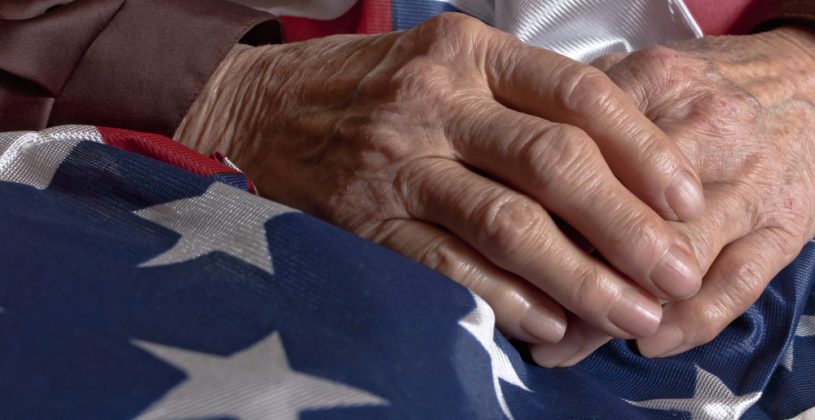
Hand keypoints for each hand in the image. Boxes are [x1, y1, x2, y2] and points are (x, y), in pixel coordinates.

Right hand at [175, 14, 704, 343]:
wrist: (266, 104)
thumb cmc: (371, 83)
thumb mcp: (450, 60)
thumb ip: (522, 97)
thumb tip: (614, 158)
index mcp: (470, 53)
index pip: (578, 93)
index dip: (643, 150)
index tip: (686, 199)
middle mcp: (439, 102)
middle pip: (553, 163)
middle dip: (625, 226)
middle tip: (674, 275)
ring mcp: (400, 162)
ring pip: (506, 224)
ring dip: (578, 276)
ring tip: (629, 314)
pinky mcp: (369, 218)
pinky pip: (448, 265)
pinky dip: (505, 298)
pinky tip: (549, 324)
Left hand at [532, 26, 814, 365]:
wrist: (809, 80)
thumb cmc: (707, 84)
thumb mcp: (641, 73)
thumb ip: (582, 110)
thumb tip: (518, 162)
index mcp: (656, 86)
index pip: (580, 160)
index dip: (533, 215)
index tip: (495, 255)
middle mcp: (705, 132)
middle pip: (625, 218)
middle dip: (569, 277)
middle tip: (524, 316)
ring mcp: (749, 185)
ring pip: (676, 261)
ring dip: (617, 314)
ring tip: (568, 345)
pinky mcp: (784, 226)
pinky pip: (740, 285)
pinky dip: (693, 324)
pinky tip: (647, 342)